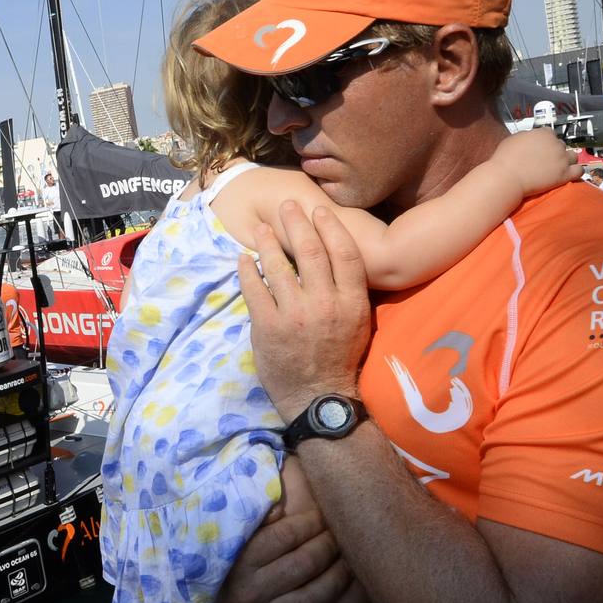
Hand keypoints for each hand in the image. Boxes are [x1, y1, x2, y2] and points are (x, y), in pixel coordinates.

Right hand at [214, 507, 353, 602]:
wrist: (209, 593)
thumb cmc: (229, 555)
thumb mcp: (234, 532)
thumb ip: (257, 518)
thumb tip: (281, 508)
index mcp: (242, 560)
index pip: (286, 536)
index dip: (311, 522)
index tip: (322, 514)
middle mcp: (251, 592)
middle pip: (304, 565)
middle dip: (329, 546)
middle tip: (339, 535)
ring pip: (311, 601)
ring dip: (338, 580)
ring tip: (349, 563)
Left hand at [237, 202, 371, 420]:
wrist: (318, 396)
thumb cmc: (340, 359)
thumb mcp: (359, 323)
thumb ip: (349, 291)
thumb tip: (336, 256)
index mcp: (352, 302)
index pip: (344, 253)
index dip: (331, 227)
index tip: (319, 211)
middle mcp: (325, 304)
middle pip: (310, 251)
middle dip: (296, 223)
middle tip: (287, 206)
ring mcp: (294, 314)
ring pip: (278, 266)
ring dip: (268, 242)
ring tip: (263, 228)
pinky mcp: (268, 326)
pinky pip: (254, 288)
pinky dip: (247, 270)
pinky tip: (243, 258)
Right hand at [493, 129, 581, 194]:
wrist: (508, 176)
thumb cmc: (505, 157)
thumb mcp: (514, 138)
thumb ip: (527, 136)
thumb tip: (531, 138)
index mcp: (544, 133)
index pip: (550, 133)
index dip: (545, 141)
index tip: (540, 148)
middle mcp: (556, 143)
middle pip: (561, 145)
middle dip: (555, 151)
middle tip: (545, 160)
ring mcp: (562, 159)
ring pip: (573, 156)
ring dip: (567, 160)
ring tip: (558, 167)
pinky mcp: (565, 174)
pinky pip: (579, 171)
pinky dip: (576, 172)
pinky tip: (570, 174)